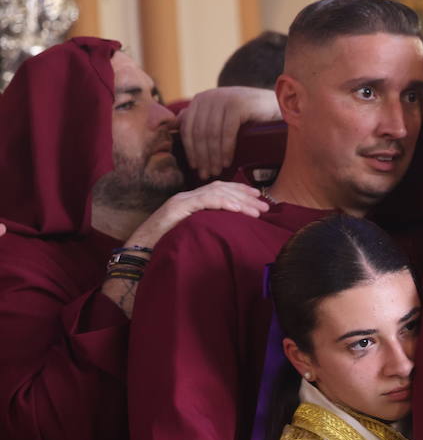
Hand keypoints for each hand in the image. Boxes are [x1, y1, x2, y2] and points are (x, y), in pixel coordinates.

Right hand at [124, 181, 268, 250]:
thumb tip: (230, 232)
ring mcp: (181, 201)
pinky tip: (237, 209)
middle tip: (265, 206)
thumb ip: (207, 227)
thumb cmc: (166, 246)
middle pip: (221, 189)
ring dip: (239, 201)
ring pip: (216, 193)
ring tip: (257, 211)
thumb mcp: (192, 234)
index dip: (240, 191)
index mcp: (191, 201)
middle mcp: (187, 197)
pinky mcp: (177, 208)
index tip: (258, 198)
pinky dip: (222, 202)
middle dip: (245, 196)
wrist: (139, 250)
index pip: (219, 189)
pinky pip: (204, 201)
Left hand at [177, 86, 280, 179]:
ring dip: (213, 156)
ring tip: (217, 171)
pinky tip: (228, 162)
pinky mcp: (236, 105)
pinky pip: (227, 132)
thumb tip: (180, 132)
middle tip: (206, 174)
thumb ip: (203, 120)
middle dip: (201, 156)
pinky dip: (226, 149)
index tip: (194, 167)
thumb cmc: (250, 115)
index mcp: (200, 100)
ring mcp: (222, 99)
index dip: (190, 150)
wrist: (276, 104)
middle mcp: (208, 97)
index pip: (187, 128)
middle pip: (198, 133)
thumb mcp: (222, 115)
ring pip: (211, 134)